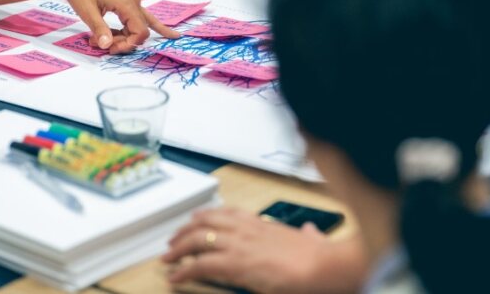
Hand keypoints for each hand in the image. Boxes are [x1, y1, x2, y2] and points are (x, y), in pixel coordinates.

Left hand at [41, 0, 178, 53]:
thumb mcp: (87, 11)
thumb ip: (99, 29)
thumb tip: (107, 46)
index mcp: (126, 2)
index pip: (140, 32)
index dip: (127, 45)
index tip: (109, 48)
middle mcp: (133, 0)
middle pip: (139, 30)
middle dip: (122, 41)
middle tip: (99, 43)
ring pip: (137, 24)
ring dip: (123, 36)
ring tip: (101, 39)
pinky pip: (137, 17)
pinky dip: (142, 27)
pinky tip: (168, 33)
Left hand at [162, 207, 361, 293]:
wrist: (321, 265)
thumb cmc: (318, 256)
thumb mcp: (311, 239)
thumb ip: (308, 235)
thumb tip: (311, 233)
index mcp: (260, 223)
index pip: (225, 213)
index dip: (206, 217)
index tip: (196, 220)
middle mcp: (244, 228)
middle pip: (204, 222)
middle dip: (184, 230)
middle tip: (173, 240)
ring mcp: (237, 244)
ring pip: (196, 240)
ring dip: (178, 248)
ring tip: (167, 258)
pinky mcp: (233, 264)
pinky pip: (199, 265)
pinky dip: (183, 270)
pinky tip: (175, 277)